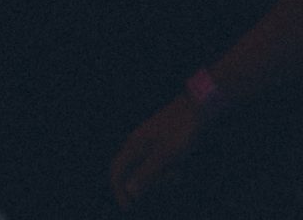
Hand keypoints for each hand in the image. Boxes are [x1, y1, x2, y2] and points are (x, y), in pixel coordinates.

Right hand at [110, 94, 205, 208]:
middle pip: (134, 169)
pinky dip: (167, 166)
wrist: (197, 107)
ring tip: (178, 173)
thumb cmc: (181, 132)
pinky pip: (158, 158)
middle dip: (149, 181)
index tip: (128, 207)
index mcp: (134, 145)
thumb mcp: (166, 156)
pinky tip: (180, 166)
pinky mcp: (161, 137)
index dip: (119, 189)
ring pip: (148, 164)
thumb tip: (129, 190)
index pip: (117, 171)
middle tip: (169, 182)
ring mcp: (149, 139)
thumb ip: (146, 173)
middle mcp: (137, 142)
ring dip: (161, 174)